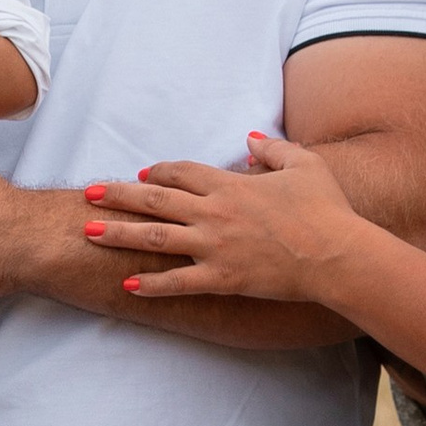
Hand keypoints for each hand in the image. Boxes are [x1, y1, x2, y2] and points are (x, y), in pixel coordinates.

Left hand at [81, 133, 367, 306]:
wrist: (337, 254)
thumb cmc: (326, 209)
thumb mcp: (304, 166)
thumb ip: (273, 150)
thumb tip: (250, 141)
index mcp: (231, 184)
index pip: (182, 172)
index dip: (159, 172)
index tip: (143, 175)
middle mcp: (215, 212)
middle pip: (156, 200)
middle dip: (118, 195)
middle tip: (88, 194)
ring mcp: (215, 246)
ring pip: (156, 237)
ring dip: (119, 234)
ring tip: (88, 232)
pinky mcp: (222, 278)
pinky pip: (178, 282)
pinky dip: (151, 284)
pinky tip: (127, 284)